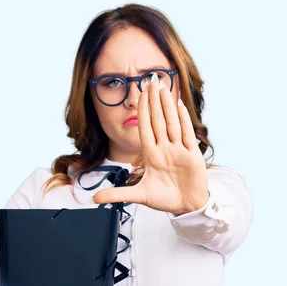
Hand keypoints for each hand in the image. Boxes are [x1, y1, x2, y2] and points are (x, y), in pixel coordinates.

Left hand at [93, 73, 208, 215]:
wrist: (186, 206)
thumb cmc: (164, 198)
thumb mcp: (139, 196)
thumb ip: (117, 194)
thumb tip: (94, 198)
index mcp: (152, 155)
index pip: (146, 128)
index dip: (142, 111)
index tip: (139, 93)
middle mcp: (165, 149)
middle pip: (159, 120)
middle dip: (154, 100)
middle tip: (151, 79)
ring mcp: (179, 150)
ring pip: (172, 122)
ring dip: (167, 104)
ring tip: (163, 86)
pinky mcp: (192, 155)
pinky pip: (187, 133)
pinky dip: (183, 119)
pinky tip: (179, 104)